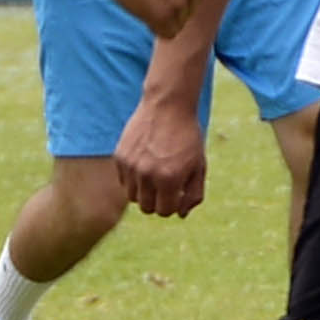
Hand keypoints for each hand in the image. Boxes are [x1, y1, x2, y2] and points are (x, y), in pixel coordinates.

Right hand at [117, 94, 207, 217]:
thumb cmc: (187, 137)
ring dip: (144, 192)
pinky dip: (133, 178)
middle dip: (158, 201)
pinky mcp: (120, 157)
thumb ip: (194, 194)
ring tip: (155, 174)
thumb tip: (181, 215)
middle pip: (147, 208)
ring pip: (132, 197)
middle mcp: (147, 174)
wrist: (168, 105)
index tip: (177, 193)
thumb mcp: (199, 165)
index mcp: (169, 178)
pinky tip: (144, 162)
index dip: (172, 205)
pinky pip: (124, 181)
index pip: (165, 212)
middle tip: (166, 185)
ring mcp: (131, 166)